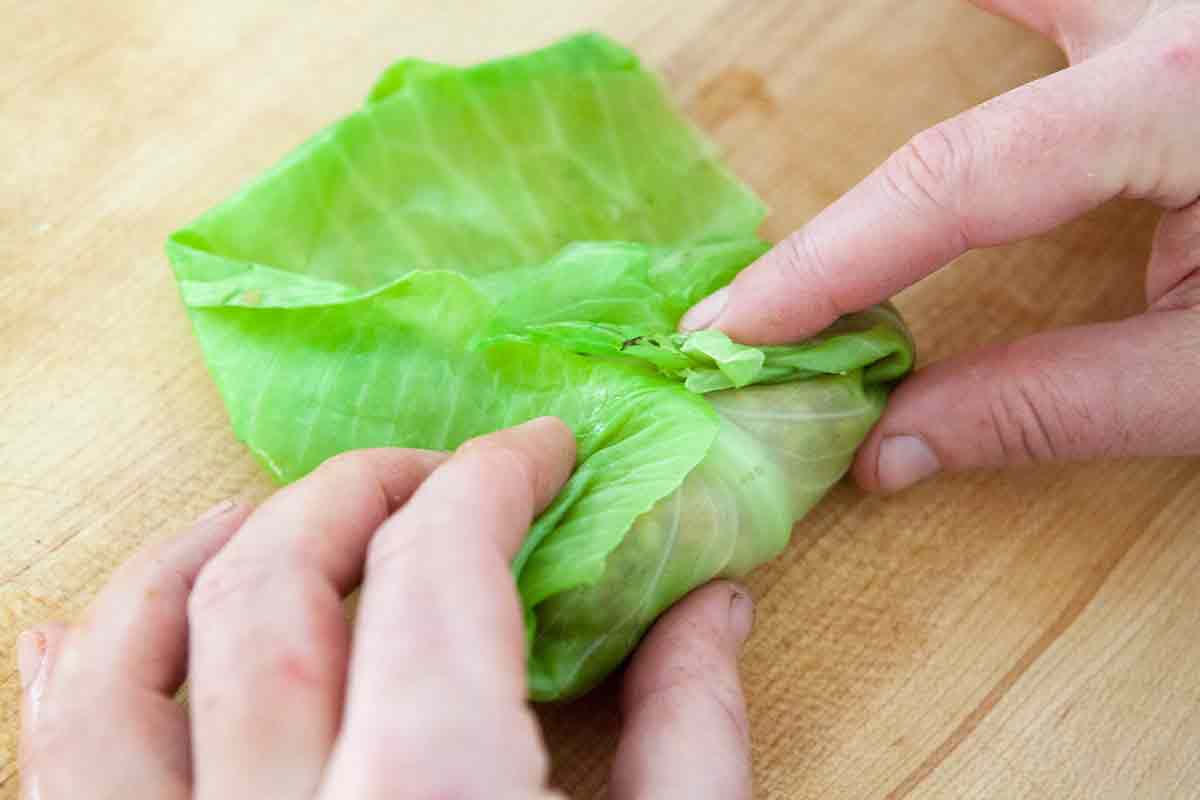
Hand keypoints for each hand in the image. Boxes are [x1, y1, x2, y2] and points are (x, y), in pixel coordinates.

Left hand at [17, 418, 754, 798]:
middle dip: (358, 492)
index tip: (539, 453)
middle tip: (429, 478)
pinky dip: (73, 683)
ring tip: (261, 519)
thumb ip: (694, 740)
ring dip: (187, 558)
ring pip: (123, 664)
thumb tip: (713, 603)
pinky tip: (92, 631)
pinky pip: (56, 780)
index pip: (441, 567)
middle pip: (277, 582)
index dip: (495, 479)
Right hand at [682, 0, 1199, 489]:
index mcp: (1175, 92)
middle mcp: (1163, 25)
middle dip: (841, 193)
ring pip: (1019, 1)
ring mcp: (1170, 11)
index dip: (829, 259)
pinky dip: (1000, 17)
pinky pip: (1065, 1)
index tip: (738, 326)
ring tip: (830, 72)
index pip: (949, 180)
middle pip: (947, 105)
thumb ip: (1056, 405)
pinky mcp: (1179, 30)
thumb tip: (892, 449)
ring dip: (931, 44)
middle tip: (746, 276)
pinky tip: (962, 22)